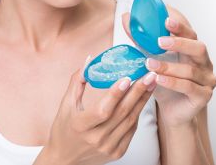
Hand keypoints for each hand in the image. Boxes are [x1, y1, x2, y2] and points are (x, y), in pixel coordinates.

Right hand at [34, 58, 157, 164]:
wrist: (65, 159)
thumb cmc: (64, 129)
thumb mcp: (65, 105)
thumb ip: (77, 82)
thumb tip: (89, 60)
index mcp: (80, 126)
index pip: (102, 110)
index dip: (115, 94)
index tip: (127, 78)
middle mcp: (96, 139)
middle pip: (121, 113)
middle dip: (138, 92)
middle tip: (150, 75)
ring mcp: (108, 147)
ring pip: (130, 120)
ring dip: (142, 100)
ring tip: (151, 84)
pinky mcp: (117, 152)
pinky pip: (132, 129)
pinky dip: (137, 113)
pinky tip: (142, 99)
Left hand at [122, 9, 215, 127]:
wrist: (171, 111)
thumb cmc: (164, 83)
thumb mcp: (152, 59)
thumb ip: (141, 41)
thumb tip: (126, 18)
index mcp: (194, 51)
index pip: (191, 35)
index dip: (180, 27)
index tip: (165, 21)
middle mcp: (205, 64)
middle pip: (199, 48)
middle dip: (179, 43)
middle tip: (159, 41)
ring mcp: (207, 80)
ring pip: (190, 70)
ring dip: (168, 66)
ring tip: (149, 64)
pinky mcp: (203, 96)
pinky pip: (188, 87)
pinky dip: (172, 82)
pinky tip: (158, 79)